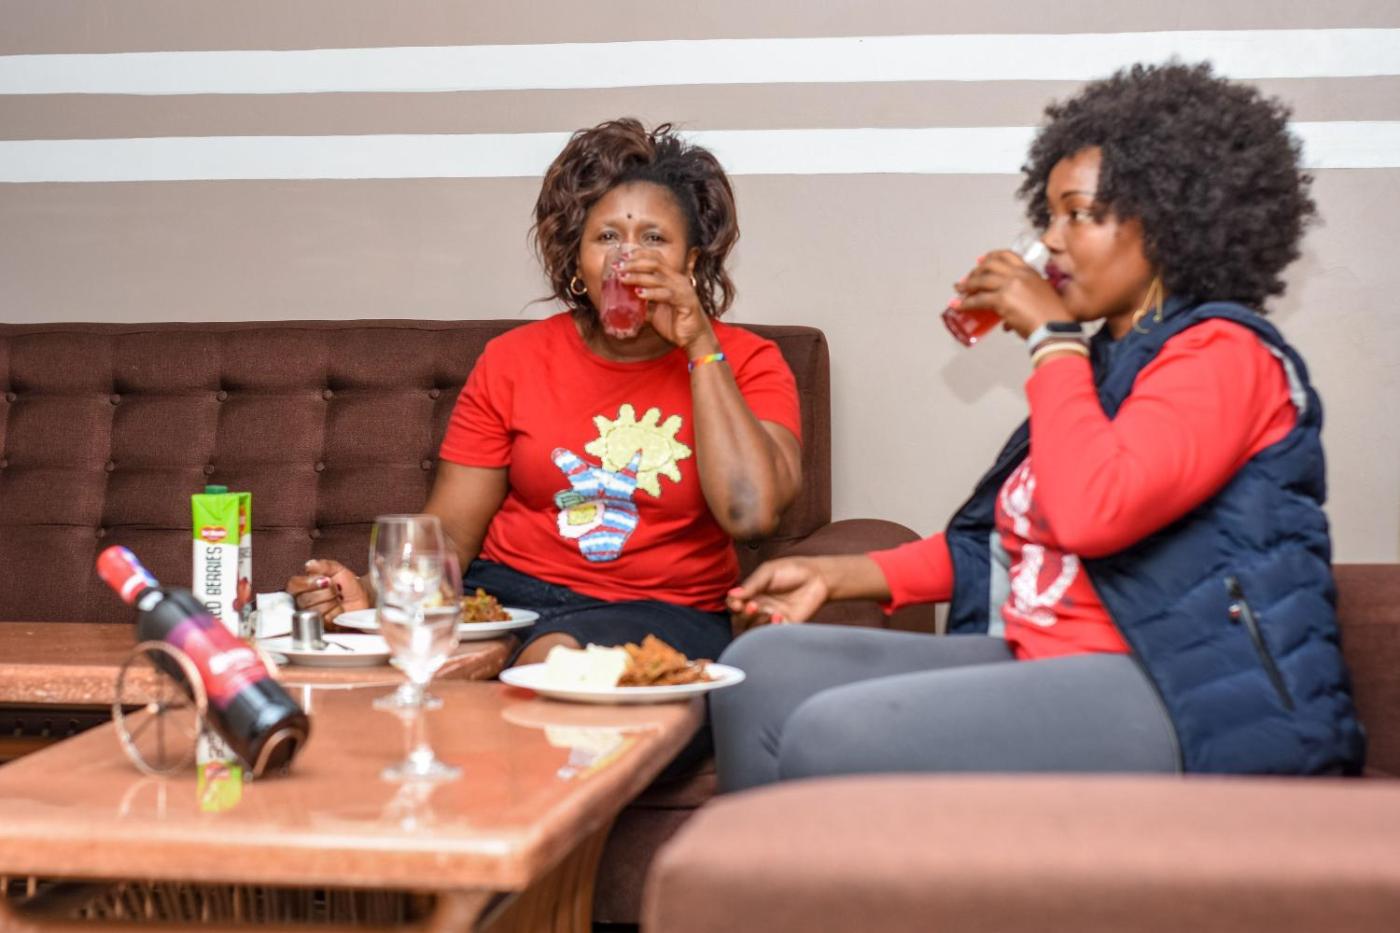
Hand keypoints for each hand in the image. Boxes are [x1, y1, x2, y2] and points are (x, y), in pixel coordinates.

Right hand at [286, 559, 368, 624]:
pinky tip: (341, 608)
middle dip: (326, 592)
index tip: (325, 580)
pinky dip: (337, 611)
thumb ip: (324, 565)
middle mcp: (304, 601)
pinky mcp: (322, 625)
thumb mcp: (338, 570)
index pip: (294, 585)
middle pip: (305, 599)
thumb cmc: (347, 584)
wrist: (362, 598)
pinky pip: (326, 618)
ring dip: (333, 601)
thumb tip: (310, 565)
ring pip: (316, 609)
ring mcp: (312, 615)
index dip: (308, 583)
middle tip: (336, 589)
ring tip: (339, 598)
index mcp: (303, 586)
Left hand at [618, 248, 715, 354]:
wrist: (694, 339)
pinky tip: (639, 294)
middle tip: (618, 267)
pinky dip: (652, 293)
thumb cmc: (676, 323)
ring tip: (623, 279)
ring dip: (638, 276)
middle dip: (634, 263)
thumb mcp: (654, 312)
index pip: (655, 258)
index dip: (638, 255)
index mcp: (671, 278)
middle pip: (655, 263)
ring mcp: (682, 289)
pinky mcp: (686, 301)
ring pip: (658, 277)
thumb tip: (623, 304)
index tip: (622, 258)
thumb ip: (641, 304)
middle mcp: (678, 280)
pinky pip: (667, 294)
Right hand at [725, 557, 833, 633]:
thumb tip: (732, 595)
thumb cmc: (792, 570)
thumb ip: (751, 584)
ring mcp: (771, 617)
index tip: (738, 603)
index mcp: (753, 593)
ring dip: (757, 622)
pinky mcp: (785, 625)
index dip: (733, 605)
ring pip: (754, 629)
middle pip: (741, 619)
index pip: (734, 603)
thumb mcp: (768, 572)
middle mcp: (759, 606)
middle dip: (744, 614)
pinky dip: (772, 628)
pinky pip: (772, 633)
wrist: (818, 577)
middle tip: (753, 606)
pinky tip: (778, 617)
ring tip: (768, 611)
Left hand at [955, 249, 1070, 338]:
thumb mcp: (1041, 297)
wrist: (1054, 327)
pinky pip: (979, 299)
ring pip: (982, 280)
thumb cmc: (1052, 317)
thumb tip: (1005, 321)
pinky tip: (959, 306)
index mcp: (1030, 271)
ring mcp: (1010, 285)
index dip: (991, 257)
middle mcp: (1019, 274)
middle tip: (967, 279)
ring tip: (959, 290)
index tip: (980, 261)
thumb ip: (1024, 300)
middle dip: (975, 271)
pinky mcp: (1002, 299)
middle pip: (990, 265)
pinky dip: (966, 303)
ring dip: (967, 285)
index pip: (1007, 255)